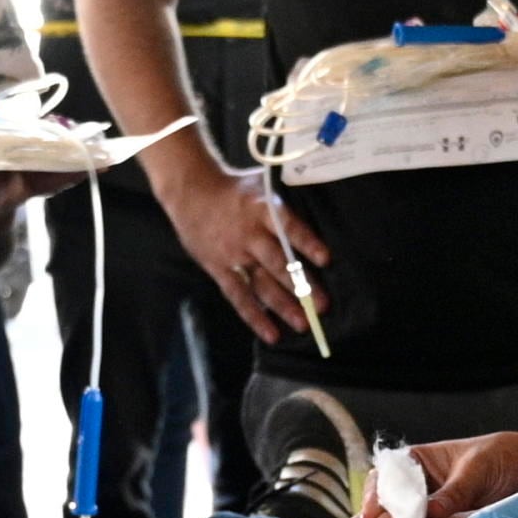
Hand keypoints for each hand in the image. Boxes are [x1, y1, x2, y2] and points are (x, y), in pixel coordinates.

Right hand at [158, 156, 319, 346]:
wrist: (191, 191)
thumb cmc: (236, 189)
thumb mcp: (261, 183)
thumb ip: (285, 202)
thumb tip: (322, 212)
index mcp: (262, 208)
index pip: (288, 227)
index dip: (307, 243)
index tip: (326, 259)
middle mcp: (248, 233)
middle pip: (277, 263)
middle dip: (302, 285)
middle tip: (322, 306)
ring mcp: (233, 254)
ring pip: (261, 283)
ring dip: (282, 306)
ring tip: (302, 324)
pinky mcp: (219, 268)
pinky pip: (238, 296)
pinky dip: (255, 316)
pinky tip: (271, 334)